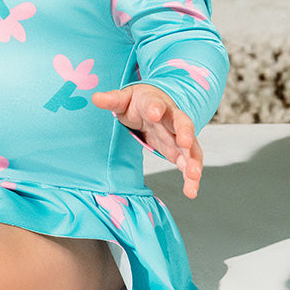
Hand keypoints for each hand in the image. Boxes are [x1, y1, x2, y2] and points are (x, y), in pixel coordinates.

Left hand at [92, 83, 203, 197]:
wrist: (154, 105)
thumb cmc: (138, 102)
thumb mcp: (124, 99)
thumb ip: (112, 100)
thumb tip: (95, 98)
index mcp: (155, 103)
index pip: (156, 104)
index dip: (155, 108)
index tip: (154, 113)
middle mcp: (171, 119)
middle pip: (183, 124)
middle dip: (185, 134)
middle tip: (185, 143)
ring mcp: (178, 136)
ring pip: (191, 147)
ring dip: (193, 161)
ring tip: (193, 176)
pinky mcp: (179, 151)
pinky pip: (188, 163)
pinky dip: (191, 177)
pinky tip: (191, 191)